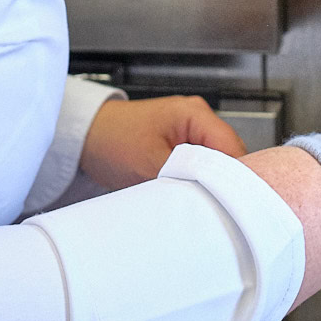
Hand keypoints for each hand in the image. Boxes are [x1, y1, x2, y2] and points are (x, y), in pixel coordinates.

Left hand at [80, 95, 247, 190]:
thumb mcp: (150, 163)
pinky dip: (196, 180)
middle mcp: (199, 119)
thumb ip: (185, 178)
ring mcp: (191, 132)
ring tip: (196, 200)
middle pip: (230, 156)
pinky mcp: (182, 146)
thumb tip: (211, 196)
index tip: (229, 203)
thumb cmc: (111, 139)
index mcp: (196, 114)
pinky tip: (188, 194)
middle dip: (221, 181)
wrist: (85, 137)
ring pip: (215, 163)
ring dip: (207, 182)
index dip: (235, 176)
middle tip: (212, 206)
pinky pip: (201, 165)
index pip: (234, 148)